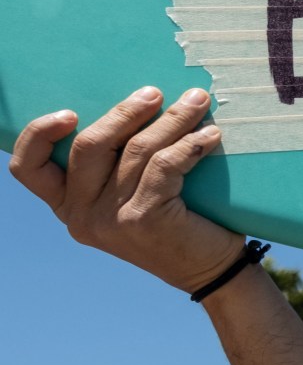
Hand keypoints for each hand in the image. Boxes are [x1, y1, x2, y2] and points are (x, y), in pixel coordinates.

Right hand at [8, 88, 243, 292]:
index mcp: (68, 205)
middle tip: (155, 94)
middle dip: (125, 112)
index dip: (38, 134)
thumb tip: (135, 102)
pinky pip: (166, 165)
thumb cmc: (176, 222)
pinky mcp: (144, 218)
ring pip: (135, 150)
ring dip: (172, 120)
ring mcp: (110, 219)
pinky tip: (211, 136)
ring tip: (197, 102)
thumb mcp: (132, 194)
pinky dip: (191, 145)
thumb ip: (118, 164)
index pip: (28, 168)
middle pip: (89, 145)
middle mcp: (80, 215)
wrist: (211, 270)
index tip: (69, 112)